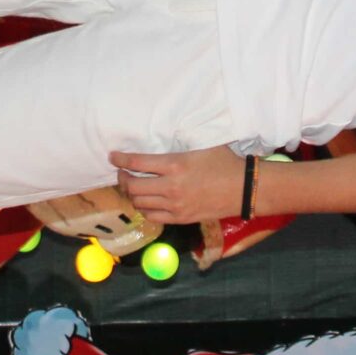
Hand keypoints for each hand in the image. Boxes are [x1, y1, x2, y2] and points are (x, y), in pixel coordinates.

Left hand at [112, 144, 251, 222]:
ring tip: (133, 187)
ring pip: (140, 203)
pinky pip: (152, 217)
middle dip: (123, 179)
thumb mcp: (203, 145)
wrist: (243, 189)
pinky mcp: (180, 218)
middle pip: (133, 186)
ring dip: (132, 194)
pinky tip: (146, 202)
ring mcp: (174, 205)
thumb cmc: (224, 163)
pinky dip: (144, 209)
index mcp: (175, 164)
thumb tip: (163, 136)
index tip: (113, 156)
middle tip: (122, 173)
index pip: (137, 162)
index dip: (121, 160)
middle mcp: (171, 187)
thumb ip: (181, 144)